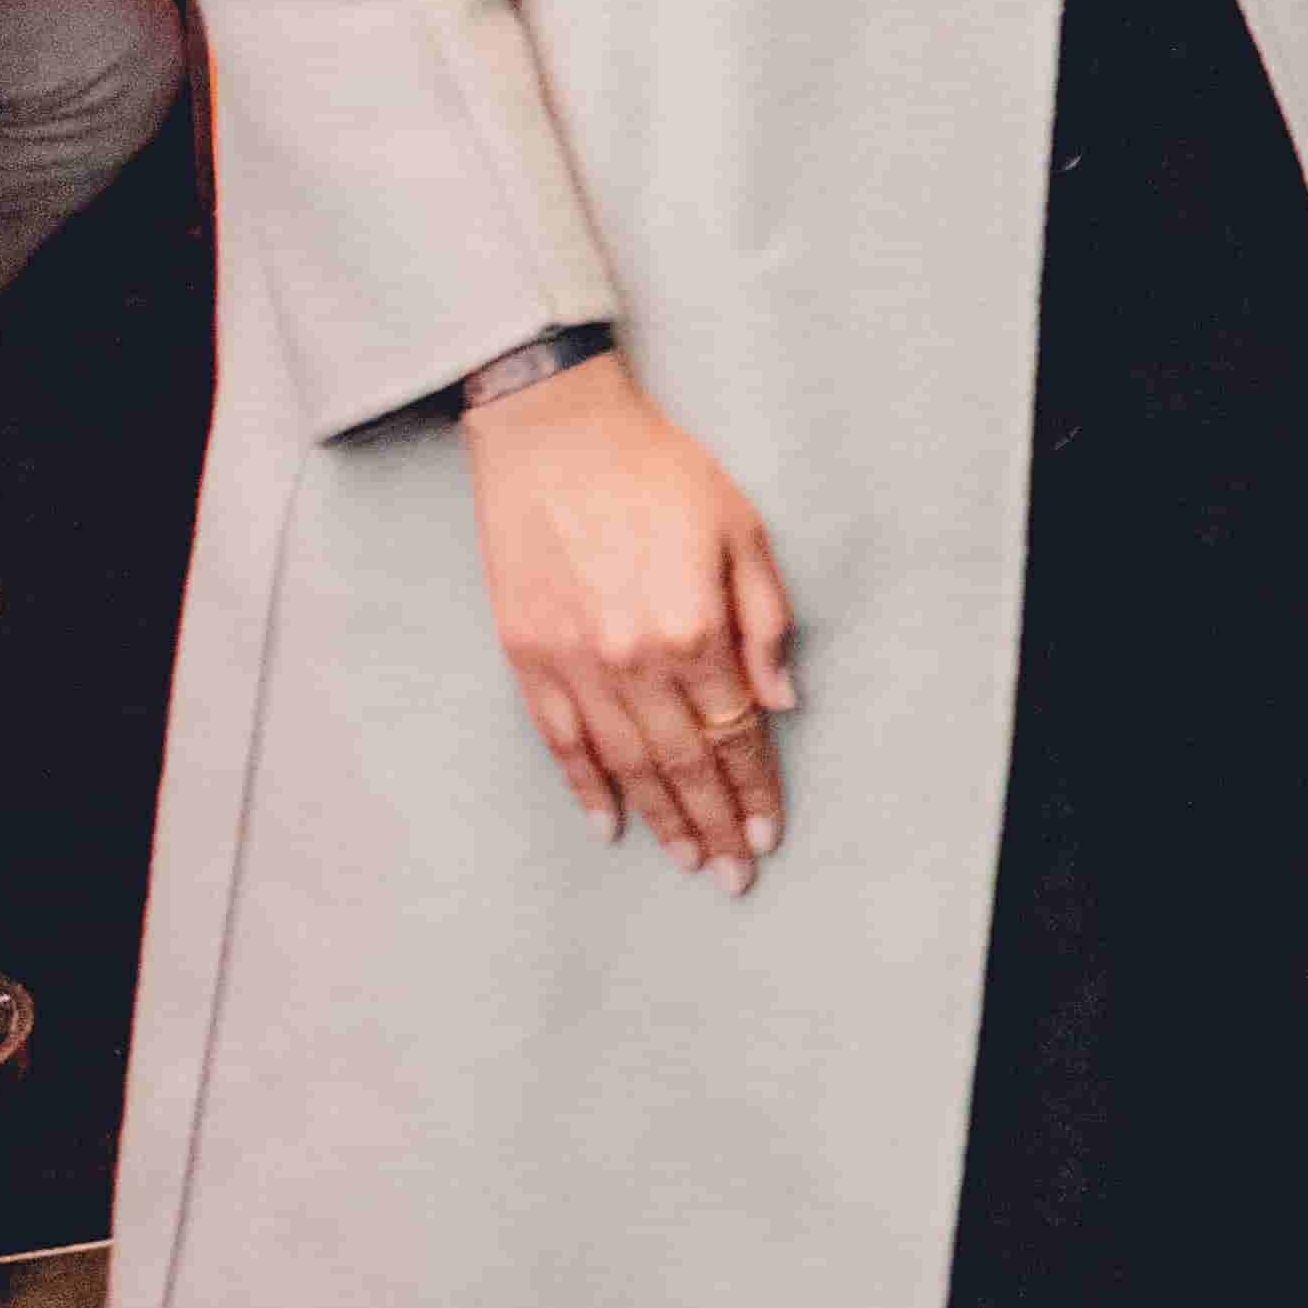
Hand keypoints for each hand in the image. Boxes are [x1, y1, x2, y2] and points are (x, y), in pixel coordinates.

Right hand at [466, 354, 796, 883]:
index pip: (735, 732)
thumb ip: (764, 620)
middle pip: (683, 762)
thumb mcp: (741, 529)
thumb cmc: (656, 471)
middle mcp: (633, 659)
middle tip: (733, 876)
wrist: (553, 430)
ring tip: (685, 860)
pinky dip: (585, 787)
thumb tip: (781, 700)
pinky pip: (560, 741)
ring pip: (625, 765)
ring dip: (659, 819)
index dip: (754, 788)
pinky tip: (608, 824)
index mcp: (694, 628)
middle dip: (713, 824)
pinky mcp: (526, 654)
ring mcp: (574, 661)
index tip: (767, 833)